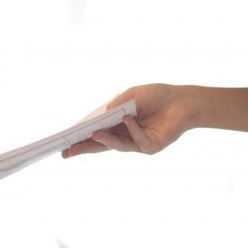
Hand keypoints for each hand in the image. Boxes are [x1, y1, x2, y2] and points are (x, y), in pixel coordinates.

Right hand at [62, 84, 192, 157]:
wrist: (182, 101)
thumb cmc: (157, 96)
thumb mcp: (132, 95)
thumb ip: (116, 104)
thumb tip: (102, 115)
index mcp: (117, 124)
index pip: (96, 133)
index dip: (81, 138)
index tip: (65, 143)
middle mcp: (125, 136)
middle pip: (101, 144)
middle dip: (84, 148)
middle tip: (68, 152)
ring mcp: (137, 143)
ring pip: (117, 145)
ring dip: (105, 139)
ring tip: (94, 133)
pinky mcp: (151, 146)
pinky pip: (138, 140)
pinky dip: (132, 129)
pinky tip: (127, 119)